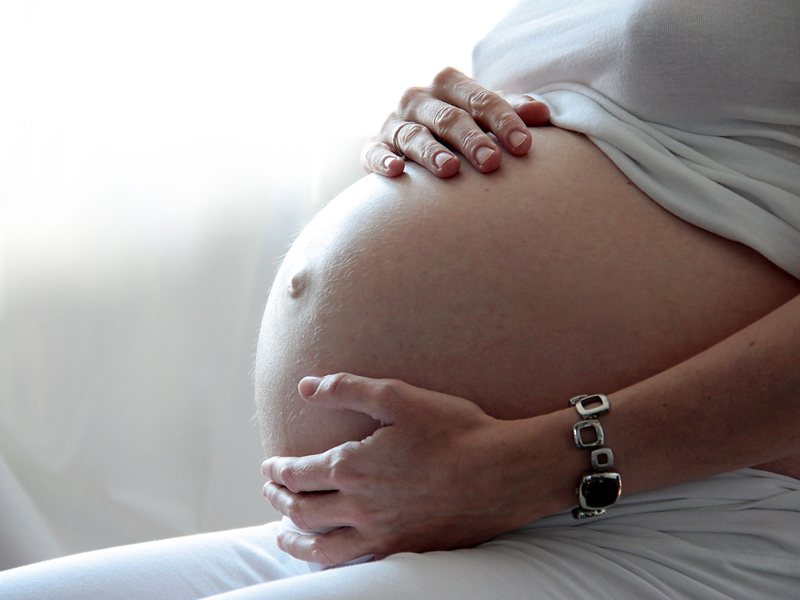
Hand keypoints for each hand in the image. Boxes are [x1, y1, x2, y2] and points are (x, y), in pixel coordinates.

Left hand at [261, 373, 570, 566]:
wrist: (503, 473)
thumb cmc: (454, 431)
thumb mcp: (398, 397)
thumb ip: (347, 389)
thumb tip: (306, 387)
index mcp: (352, 466)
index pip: (298, 473)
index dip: (277, 470)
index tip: (270, 466)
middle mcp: (359, 506)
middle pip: (302, 509)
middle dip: (279, 500)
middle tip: (271, 492)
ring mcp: (381, 534)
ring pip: (321, 547)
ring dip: (294, 540)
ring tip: (283, 535)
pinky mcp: (405, 550)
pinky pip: (355, 564)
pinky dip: (331, 563)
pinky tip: (331, 558)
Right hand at [361, 66, 549, 178]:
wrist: (411, 141)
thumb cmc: (459, 128)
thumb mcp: (485, 116)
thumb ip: (512, 113)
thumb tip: (543, 114)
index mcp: (449, 85)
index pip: (481, 100)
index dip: (504, 121)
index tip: (524, 146)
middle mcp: (419, 98)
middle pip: (448, 117)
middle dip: (471, 140)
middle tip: (492, 162)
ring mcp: (394, 122)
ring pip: (413, 135)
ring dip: (431, 152)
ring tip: (450, 170)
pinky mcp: (375, 146)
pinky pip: (375, 152)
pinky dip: (384, 160)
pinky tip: (398, 171)